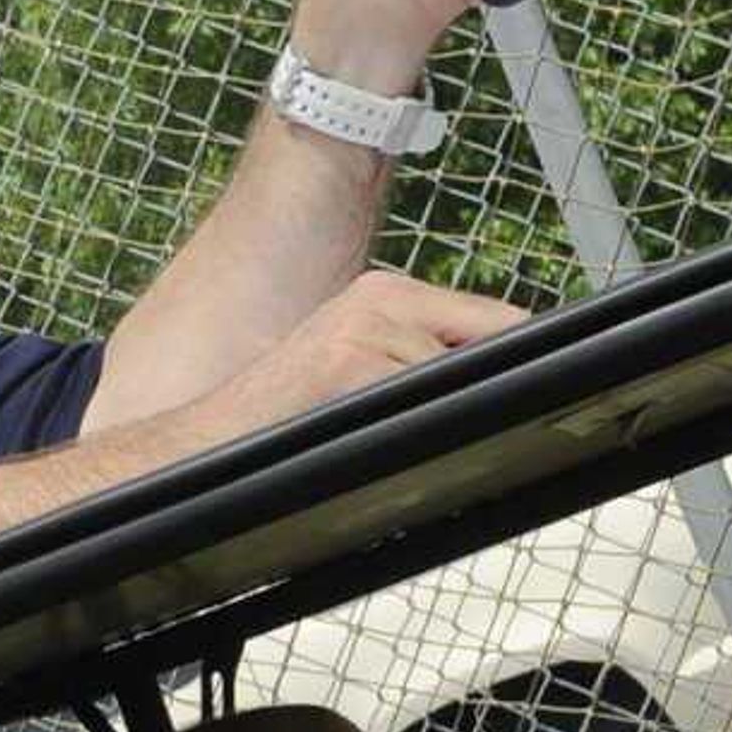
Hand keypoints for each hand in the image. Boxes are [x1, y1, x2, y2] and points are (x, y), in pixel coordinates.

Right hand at [193, 269, 527, 445]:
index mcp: (385, 292)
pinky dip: (415, 429)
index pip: (497, 318)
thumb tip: (504, 375)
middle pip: (496, 340)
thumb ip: (422, 355)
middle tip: (450, 421)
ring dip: (441, 415)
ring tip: (381, 432)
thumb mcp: (359, 365)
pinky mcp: (352, 362)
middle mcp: (381, 297)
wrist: (210, 440)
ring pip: (462, 379)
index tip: (521, 391)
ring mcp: (367, 326)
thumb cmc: (286, 416)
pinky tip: (371, 438)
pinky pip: (427, 400)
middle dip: (486, 385)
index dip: (514, 362)